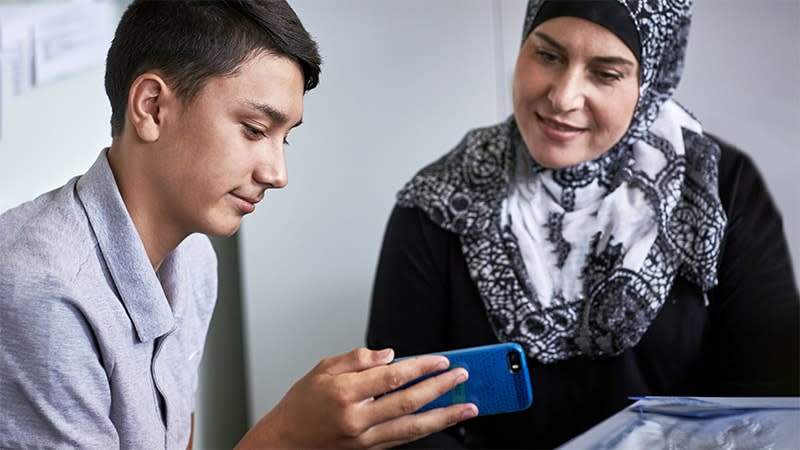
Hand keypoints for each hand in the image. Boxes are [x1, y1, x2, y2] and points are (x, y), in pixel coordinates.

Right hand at [235, 347, 476, 448]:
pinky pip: (402, 439)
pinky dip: (424, 429)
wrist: (285, 442)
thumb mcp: (322, 369)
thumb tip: (388, 355)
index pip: (392, 378)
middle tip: (462, 377)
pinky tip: (440, 421)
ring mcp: (363, 439)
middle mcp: (356, 419)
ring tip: (467, 407)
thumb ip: (357, 359)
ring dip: (444, 416)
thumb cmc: (301, 404)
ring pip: (412, 427)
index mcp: (344, 393)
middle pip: (408, 402)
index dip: (420, 368)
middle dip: (440, 389)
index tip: (440, 360)